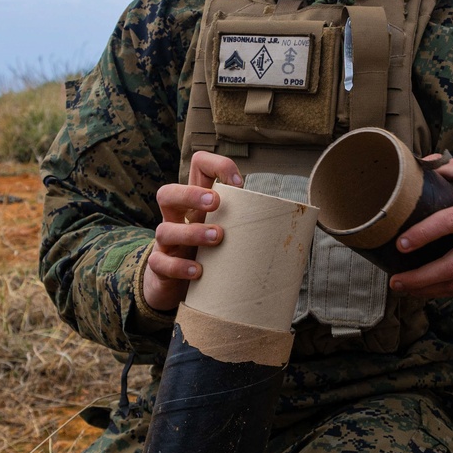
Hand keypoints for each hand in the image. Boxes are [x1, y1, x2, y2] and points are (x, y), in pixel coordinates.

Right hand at [142, 152, 242, 310]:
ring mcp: (165, 243)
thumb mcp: (225, 231)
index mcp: (195, 204)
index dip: (216, 166)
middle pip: (168, 193)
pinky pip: (161, 263)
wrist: (176, 286)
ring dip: (192, 232)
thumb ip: (246, 223)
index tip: (239, 184)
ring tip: (217, 238)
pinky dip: (180, 267)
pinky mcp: (159, 266)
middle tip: (216, 202)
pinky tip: (198, 271)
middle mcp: (176, 219)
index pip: (198, 168)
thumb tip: (292, 224)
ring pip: (164, 230)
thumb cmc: (207, 252)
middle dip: (191, 194)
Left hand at [388, 158, 452, 299]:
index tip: (400, 244)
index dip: (423, 235)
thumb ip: (446, 167)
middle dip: (420, 277)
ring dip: (428, 289)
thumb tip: (414, 166)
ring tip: (403, 287)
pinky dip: (444, 291)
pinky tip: (426, 289)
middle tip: (395, 280)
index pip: (449, 223)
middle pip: (452, 266)